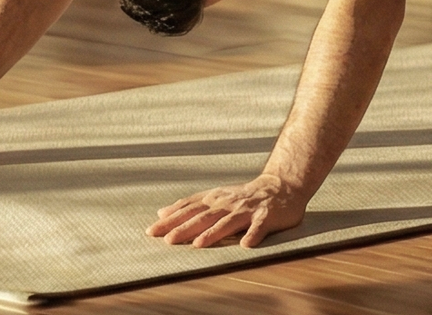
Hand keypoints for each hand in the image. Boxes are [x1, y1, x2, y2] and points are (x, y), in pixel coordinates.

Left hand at [146, 174, 308, 247]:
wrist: (280, 186)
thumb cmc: (243, 196)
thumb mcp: (214, 197)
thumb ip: (190, 206)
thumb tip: (162, 212)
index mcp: (214, 200)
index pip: (188, 209)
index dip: (171, 219)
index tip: (152, 230)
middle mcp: (227, 204)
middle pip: (203, 217)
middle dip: (185, 228)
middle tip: (167, 240)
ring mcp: (247, 210)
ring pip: (228, 222)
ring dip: (213, 233)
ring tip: (198, 244)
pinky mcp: (266, 217)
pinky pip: (259, 227)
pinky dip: (253, 235)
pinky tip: (246, 245)